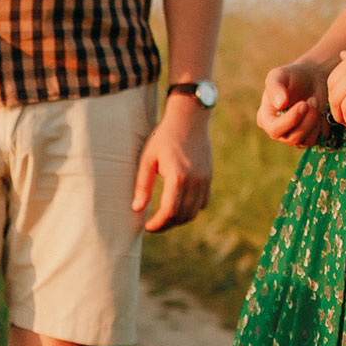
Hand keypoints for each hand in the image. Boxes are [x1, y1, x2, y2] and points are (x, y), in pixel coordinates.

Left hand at [133, 98, 212, 232]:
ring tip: (164, 218)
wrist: (189, 119)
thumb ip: (142, 185)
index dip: (158, 224)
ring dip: (178, 220)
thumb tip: (136, 209)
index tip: (147, 227)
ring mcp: (205, 180)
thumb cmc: (164, 137)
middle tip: (153, 225)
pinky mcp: (209, 178)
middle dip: (167, 225)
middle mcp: (195, 181)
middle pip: (182, 215)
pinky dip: (191, 210)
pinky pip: (203, 203)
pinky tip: (178, 207)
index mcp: (178, 176)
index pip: (169, 211)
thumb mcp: (147, 159)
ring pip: (194, 212)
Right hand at [256, 62, 329, 147]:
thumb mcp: (279, 75)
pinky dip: (321, 126)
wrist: (312, 78)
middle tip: (312, 100)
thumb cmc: (292, 75)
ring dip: (314, 122)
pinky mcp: (308, 137)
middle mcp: (278, 131)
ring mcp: (293, 136)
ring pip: (304, 141)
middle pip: (291, 138)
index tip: (303, 104)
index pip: (274, 129)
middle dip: (306, 120)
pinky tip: (320, 110)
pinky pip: (315, 140)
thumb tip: (280, 104)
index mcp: (266, 119)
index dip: (290, 120)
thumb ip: (275, 87)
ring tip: (315, 101)